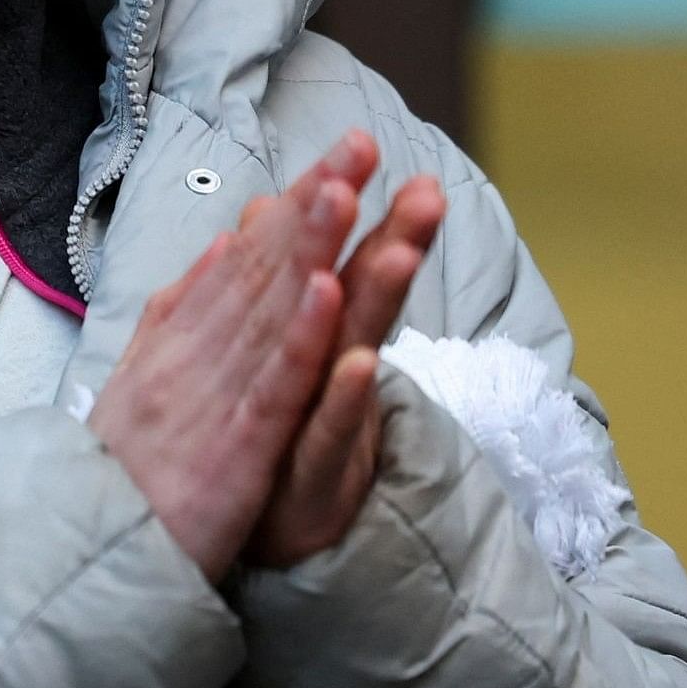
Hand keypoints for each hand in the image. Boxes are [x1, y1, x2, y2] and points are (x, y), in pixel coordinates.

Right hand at [87, 136, 369, 577]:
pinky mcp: (233, 450)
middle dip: (314, 203)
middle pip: (263, 270)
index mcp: (178, 343)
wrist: (76, 556)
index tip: (340, 157)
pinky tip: (329, 293)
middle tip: (360, 142)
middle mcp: (194, 357)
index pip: (244, 263)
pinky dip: (300, 339)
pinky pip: (272, 388)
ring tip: (348, 187)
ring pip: (271, 313)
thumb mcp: (141, 384)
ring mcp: (214, 399)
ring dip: (309, 246)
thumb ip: (179, 316)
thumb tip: (214, 251)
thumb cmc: (116, 478)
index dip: (295, 207)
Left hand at [243, 165, 448, 568]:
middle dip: (395, 240)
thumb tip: (265, 208)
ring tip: (403, 249)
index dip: (347, 207)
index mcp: (311, 341)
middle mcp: (328, 376)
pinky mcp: (315, 478)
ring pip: (358, 354)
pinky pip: (331, 435)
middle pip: (365, 299)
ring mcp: (326, 425)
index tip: (364, 144)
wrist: (258, 543)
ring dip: (380, 300)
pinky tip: (356, 361)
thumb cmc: (267, 440)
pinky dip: (343, 399)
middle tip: (428, 188)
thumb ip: (270, 285)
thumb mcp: (268, 356)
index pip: (332, 261)